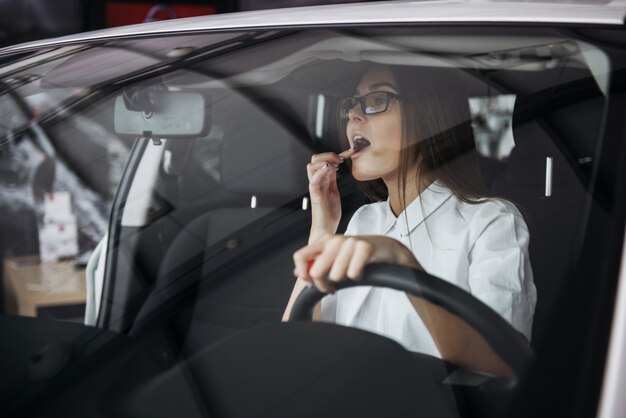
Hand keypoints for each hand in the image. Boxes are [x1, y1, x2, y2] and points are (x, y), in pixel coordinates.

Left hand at [292, 234, 420, 292]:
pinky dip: (358, 277)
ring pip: (336, 275)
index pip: (300, 256)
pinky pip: (353, 274)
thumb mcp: (335, 257)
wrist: (386, 248)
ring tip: (352, 273)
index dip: (303, 273)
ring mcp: (350, 243)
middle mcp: (335, 240)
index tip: (311, 283)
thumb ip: (316, 263)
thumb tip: (298, 273)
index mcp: (325, 241)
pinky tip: (362, 271)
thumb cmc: (358, 254)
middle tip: (332, 287)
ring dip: (345, 280)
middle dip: (324, 285)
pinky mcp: (365, 248)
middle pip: (317, 271)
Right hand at [307, 150, 353, 240]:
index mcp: (322, 181)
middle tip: (340, 159)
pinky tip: (329, 169)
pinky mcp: (315, 196)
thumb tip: (336, 167)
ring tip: (335, 164)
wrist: (326, 229)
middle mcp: (316, 182)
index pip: (323, 161)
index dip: (334, 154)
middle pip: (314, 160)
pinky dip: (320, 172)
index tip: (347, 153)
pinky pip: (314, 181)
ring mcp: (315, 188)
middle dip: (327, 155)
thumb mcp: (333, 192)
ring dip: (324, 161)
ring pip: (311, 166)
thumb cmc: (329, 214)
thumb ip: (332, 180)